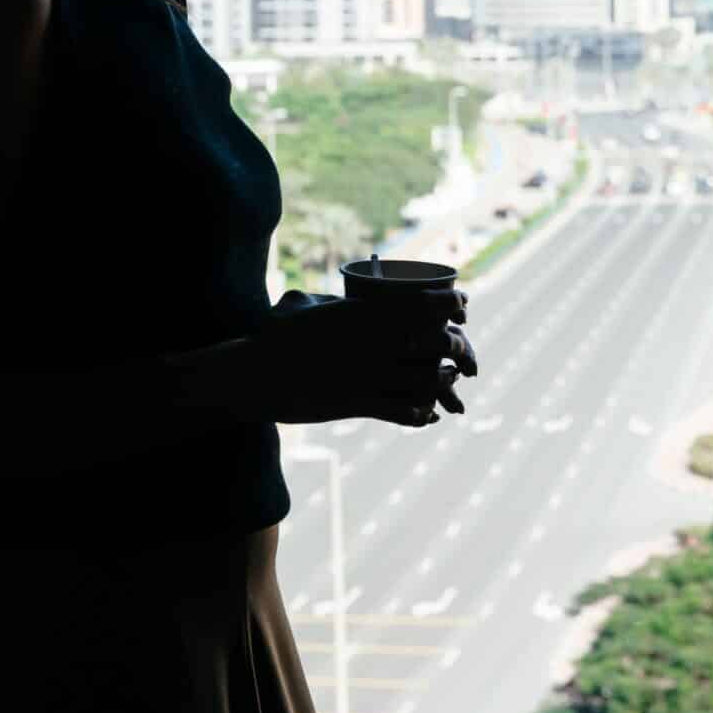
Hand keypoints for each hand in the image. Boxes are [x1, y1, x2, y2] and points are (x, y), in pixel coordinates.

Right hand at [239, 288, 477, 427]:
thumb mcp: (300, 304)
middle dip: (454, 345)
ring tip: (446, 379)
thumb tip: (338, 298)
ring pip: (427, 379)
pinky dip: (421, 413)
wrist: (251, 375)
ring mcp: (367, 374)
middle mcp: (373, 341)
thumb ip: (327, 300)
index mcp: (363, 312)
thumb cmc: (271, 337)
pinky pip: (405, 411)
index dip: (452, 304)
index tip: (461, 307)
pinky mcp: (358, 404)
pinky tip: (427, 414)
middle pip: (436, 342)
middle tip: (457, 348)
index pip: (426, 303)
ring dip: (442, 381)